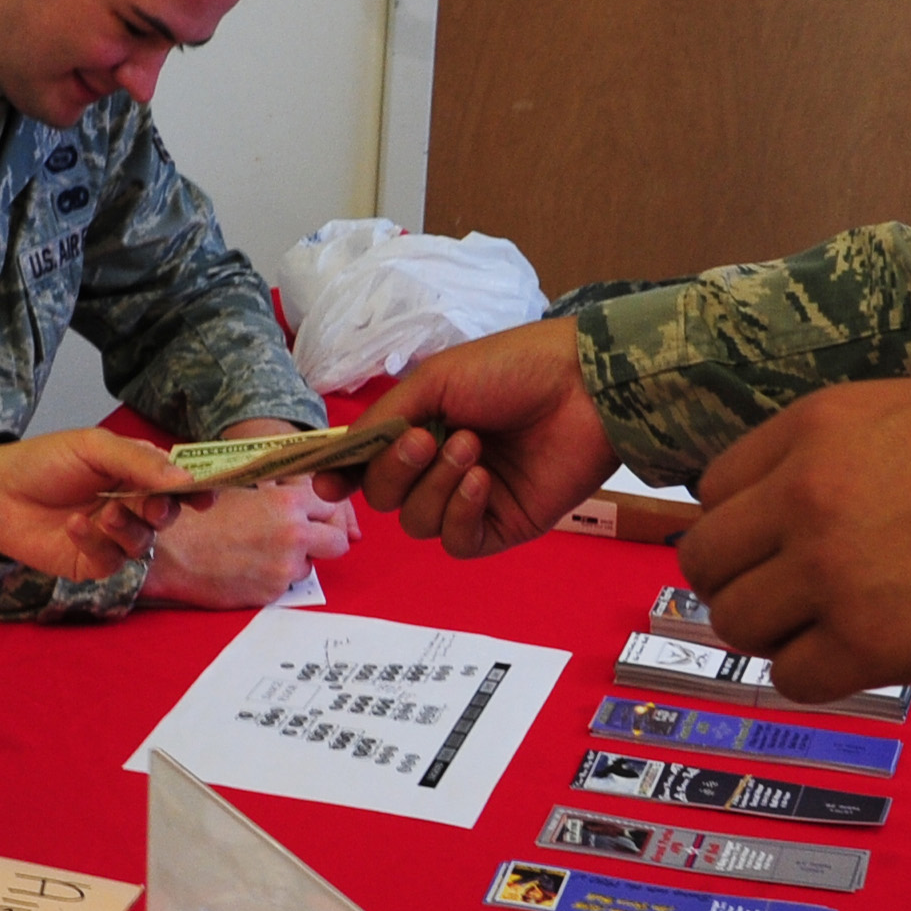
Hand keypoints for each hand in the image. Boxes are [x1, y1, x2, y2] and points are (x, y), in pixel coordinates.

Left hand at [0, 430, 205, 581]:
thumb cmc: (45, 461)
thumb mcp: (94, 447)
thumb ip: (140, 462)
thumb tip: (185, 478)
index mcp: (137, 473)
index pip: (178, 483)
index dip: (198, 490)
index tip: (208, 495)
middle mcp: (131, 505)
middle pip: (167, 515)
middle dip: (162, 511)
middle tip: (149, 506)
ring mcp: (112, 536)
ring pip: (142, 542)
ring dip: (126, 528)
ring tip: (102, 514)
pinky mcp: (92, 561)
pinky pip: (111, 560)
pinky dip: (94, 543)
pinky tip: (73, 525)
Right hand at [140, 479, 360, 605]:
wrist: (170, 553)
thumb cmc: (199, 517)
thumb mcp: (243, 490)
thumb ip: (279, 495)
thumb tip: (301, 499)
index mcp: (289, 502)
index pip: (333, 507)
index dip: (323, 512)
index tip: (314, 517)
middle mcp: (294, 535)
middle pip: (338, 542)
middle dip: (325, 541)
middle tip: (304, 540)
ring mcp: (285, 567)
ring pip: (311, 566)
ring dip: (296, 561)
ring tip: (263, 553)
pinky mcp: (272, 593)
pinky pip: (286, 585)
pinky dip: (274, 578)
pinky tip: (249, 568)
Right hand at [338, 317, 618, 556]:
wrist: (583, 385)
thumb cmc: (513, 369)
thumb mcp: (434, 381)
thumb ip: (381, 421)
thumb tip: (334, 458)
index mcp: (422, 428)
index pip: (368, 465)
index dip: (343, 477)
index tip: (327, 484)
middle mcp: (440, 468)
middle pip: (385, 498)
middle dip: (396, 471)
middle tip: (425, 437)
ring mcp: (471, 500)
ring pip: (417, 522)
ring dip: (434, 485)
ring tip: (471, 447)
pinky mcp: (502, 526)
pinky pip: (456, 541)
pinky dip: (459, 512)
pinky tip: (482, 481)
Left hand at [676, 378, 910, 700]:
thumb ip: (831, 453)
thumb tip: (766, 508)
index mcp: (818, 427)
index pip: (714, 489)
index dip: (745, 525)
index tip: (779, 544)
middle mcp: (809, 493)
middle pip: (708, 561)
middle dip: (744, 582)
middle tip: (796, 597)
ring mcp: (835, 571)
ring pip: (738, 624)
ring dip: (777, 634)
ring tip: (834, 625)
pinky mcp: (874, 643)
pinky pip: (792, 678)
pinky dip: (819, 676)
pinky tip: (864, 657)